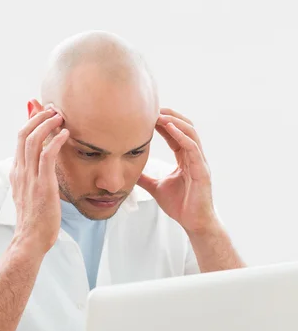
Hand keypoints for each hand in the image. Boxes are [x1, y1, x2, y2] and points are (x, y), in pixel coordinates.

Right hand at [10, 107, 68, 252]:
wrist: (30, 240)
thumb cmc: (35, 220)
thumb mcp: (30, 194)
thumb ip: (34, 179)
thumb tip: (43, 169)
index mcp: (17, 172)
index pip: (20, 139)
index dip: (31, 122)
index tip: (44, 114)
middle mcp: (20, 172)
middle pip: (24, 134)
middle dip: (38, 117)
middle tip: (53, 109)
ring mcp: (30, 178)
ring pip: (33, 140)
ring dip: (47, 124)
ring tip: (60, 116)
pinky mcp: (42, 185)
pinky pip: (47, 155)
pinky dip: (56, 141)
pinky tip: (66, 134)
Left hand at [137, 108, 216, 232]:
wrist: (194, 223)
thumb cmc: (181, 206)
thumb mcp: (156, 187)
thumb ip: (145, 178)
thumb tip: (129, 171)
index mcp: (185, 159)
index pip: (175, 135)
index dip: (163, 123)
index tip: (148, 115)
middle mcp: (194, 157)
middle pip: (184, 128)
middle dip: (170, 116)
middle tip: (153, 107)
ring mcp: (200, 162)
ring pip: (190, 133)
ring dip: (175, 122)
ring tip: (160, 114)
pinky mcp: (202, 170)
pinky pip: (193, 148)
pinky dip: (182, 136)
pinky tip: (170, 128)